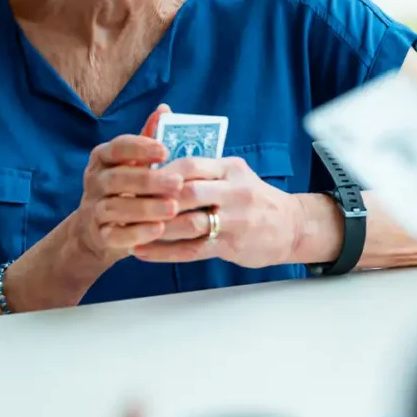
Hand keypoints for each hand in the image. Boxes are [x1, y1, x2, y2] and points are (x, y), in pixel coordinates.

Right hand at [73, 105, 181, 263]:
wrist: (99, 229)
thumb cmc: (127, 188)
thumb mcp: (135, 162)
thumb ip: (148, 139)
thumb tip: (164, 109)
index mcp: (103, 158)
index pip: (117, 147)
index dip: (140, 148)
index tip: (165, 150)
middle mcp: (94, 181)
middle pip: (117, 179)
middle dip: (148, 180)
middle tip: (177, 182)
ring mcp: (93, 209)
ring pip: (114, 207)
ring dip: (145, 208)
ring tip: (173, 208)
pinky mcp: (99, 236)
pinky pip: (114, 235)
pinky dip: (136, 233)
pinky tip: (159, 230)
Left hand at [132, 156, 301, 266]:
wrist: (290, 226)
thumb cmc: (254, 199)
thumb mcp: (235, 175)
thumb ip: (204, 171)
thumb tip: (159, 168)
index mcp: (231, 169)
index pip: (191, 164)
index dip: (161, 172)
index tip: (136, 177)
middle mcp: (234, 191)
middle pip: (188, 192)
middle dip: (155, 199)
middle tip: (126, 204)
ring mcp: (235, 219)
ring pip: (188, 223)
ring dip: (156, 228)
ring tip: (129, 229)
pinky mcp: (232, 244)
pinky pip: (193, 249)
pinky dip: (164, 252)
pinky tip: (142, 251)